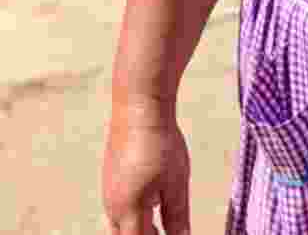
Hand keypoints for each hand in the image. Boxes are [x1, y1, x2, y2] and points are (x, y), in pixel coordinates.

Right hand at [102, 101, 190, 234]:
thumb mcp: (176, 181)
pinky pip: (118, 204)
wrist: (139, 105)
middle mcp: (112, 204)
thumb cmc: (160, 142)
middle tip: (164, 232)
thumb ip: (177, 214)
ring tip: (159, 223)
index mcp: (128, 210)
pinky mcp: (111, 174)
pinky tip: (152, 195)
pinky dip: (134, 210)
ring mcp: (109, 188)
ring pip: (119, 221)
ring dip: (138, 227)